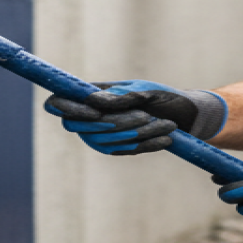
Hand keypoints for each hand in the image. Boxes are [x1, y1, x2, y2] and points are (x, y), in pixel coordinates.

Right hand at [42, 80, 226, 154]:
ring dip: (137, 134)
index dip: (68, 109)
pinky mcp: (117, 149)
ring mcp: (102, 134)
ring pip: (105, 141)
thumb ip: (119, 96)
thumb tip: (92, 100)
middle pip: (82, 127)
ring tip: (166, 124)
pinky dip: (146, 145)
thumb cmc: (163, 96)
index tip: (94, 114)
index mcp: (92, 93)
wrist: (184, 114)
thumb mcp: (145, 91)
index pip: (58, 102)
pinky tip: (166, 139)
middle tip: (145, 115)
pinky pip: (124, 151)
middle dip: (117, 123)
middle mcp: (91, 115)